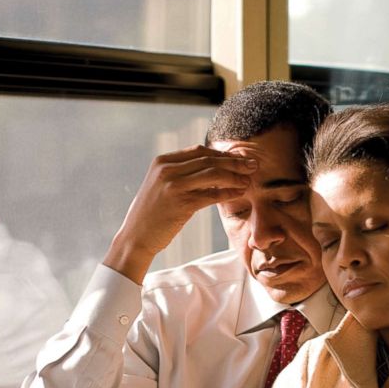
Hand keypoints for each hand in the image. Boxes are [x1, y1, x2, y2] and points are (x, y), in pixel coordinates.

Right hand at [104, 145, 257, 282]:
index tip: (240, 159)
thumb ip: (182, 174)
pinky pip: (212, 194)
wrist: (136, 236)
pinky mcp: (181, 203)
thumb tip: (214, 168)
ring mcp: (173, 185)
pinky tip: (239, 193)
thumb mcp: (162, 185)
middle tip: (253, 166)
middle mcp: (167, 169)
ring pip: (213, 174)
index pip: (200, 150)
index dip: (223, 154)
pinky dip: (228, 192)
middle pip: (209, 159)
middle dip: (234, 162)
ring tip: (248, 180)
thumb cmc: (153, 213)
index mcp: (163, 161)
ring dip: (234, 176)